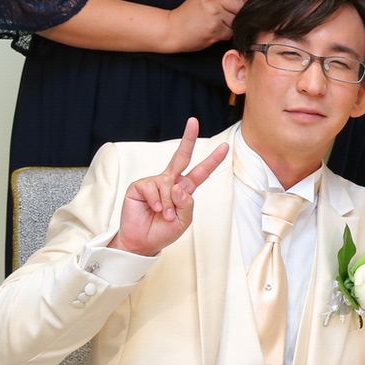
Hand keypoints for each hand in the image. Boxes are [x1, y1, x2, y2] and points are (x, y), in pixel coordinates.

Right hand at [110, 118, 228, 256]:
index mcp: (185, 189)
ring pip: (169, 184)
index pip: (201, 172)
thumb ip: (186, 203)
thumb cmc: (163, 231)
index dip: (213, 160)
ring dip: (168, 203)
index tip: (225, 147)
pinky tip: (153, 209)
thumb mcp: (184, 220)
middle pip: (182, 156)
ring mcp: (155, 182)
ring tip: (163, 215)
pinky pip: (153, 188)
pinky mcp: (140, 185)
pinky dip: (156, 201)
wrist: (142, 242)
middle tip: (193, 121)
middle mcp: (171, 182)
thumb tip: (178, 186)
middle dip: (188, 138)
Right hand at [165, 0, 255, 51]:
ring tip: (219, 24)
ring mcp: (214, 14)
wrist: (172, 29)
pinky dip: (226, 34)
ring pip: (238, 20)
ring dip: (232, 25)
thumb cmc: (190, 15)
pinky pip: (231, 32)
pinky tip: (215, 31)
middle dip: (240, 13)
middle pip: (242, 5)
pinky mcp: (214, 29)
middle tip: (228, 17)